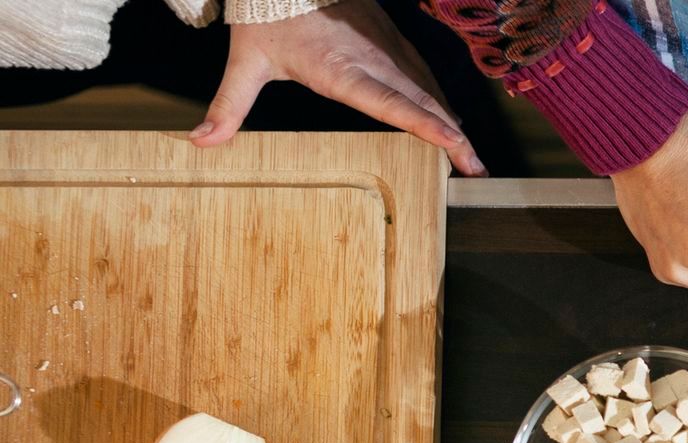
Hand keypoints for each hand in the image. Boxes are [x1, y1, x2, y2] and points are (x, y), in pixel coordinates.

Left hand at [191, 0, 485, 175]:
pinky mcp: (391, 40)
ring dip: (451, 121)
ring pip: (429, 88)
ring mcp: (387, 48)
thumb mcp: (245, 61)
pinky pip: (422, 74)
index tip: (456, 145)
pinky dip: (438, 100)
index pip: (393, 104)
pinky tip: (447, 116)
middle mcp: (373, 61)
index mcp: (342, 71)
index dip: (427, 126)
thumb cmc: (267, 16)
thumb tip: (200, 142)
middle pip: (424, 102)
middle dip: (454, 138)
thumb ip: (228, 105)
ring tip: (470, 155)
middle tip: (477, 170)